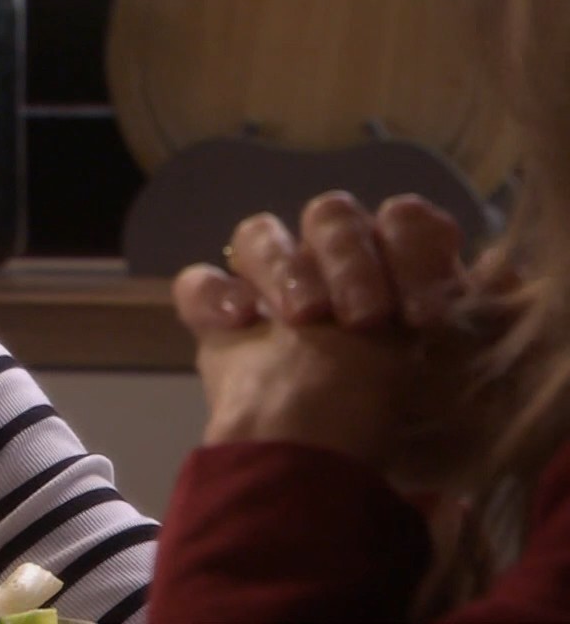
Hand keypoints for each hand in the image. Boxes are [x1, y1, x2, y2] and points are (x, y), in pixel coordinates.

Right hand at [171, 193, 469, 464]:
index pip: (404, 218)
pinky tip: (239, 322)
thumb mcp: (450, 369)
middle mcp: (333, 274)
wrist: (321, 478)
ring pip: (261, 232)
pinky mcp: (219, 326)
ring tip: (301, 317)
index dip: (412, 250)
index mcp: (395, 274)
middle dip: (349, 257)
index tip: (420, 312)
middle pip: (331, 213)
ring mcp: (271, 296)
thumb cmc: (391, 431)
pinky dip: (214, 294)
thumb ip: (467, 314)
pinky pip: (199, 282)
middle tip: (361, 317)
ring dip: (286, 266)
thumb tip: (491, 270)